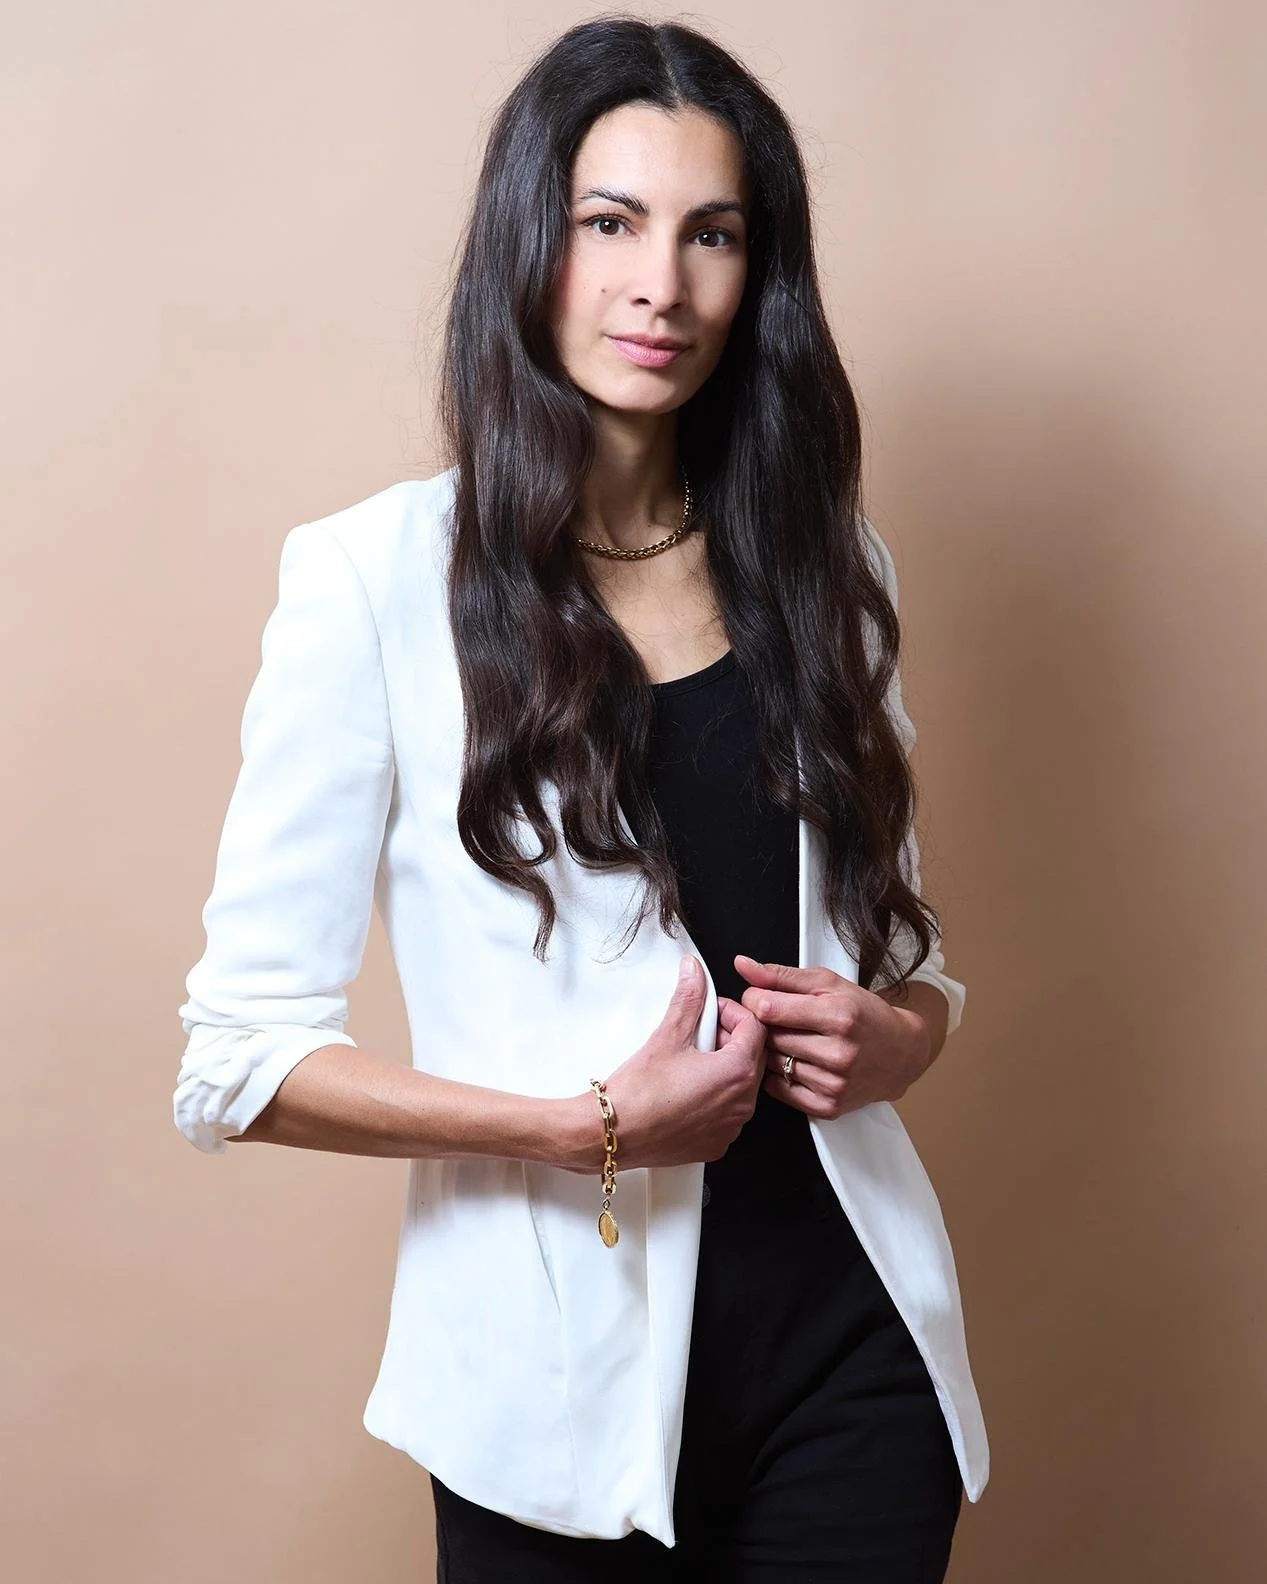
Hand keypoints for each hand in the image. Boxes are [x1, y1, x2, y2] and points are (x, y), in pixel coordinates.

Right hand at [574, 955, 765, 1170]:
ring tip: (689, 1060)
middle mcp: (742, 1105)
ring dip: (722, 1067)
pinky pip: (726, 1113)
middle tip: (697, 1032)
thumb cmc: (639, 1093)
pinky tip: (686, 1089)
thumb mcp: (668, 1035)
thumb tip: (695, 973)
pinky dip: (714, 1097)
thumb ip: (688, 998)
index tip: (711, 1012)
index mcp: (737, 1073)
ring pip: (739, 1086)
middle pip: (751, 1057)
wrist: (614, 1134)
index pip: (755, 1029)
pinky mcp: (715, 1145)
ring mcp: (730, 1129)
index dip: (732, 1013)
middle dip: (728, 1038)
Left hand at [729, 954, 931, 1118]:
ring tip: (788, 1039)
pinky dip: (778, 1075)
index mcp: (838, 1015)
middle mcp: (838, 1053)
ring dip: (770, 1050)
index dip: (754, 1000)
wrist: (901, 1053)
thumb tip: (741, 965)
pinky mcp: (829, 1107)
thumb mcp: (828, 984)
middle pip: (768, 1037)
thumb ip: (780, 975)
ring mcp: (834, 1084)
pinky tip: (794, 1061)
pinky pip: (779, 1090)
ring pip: (771, 1064)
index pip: (768, 1008)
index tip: (759, 998)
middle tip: (775, 1019)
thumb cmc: (863, 1013)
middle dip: (762, 1025)